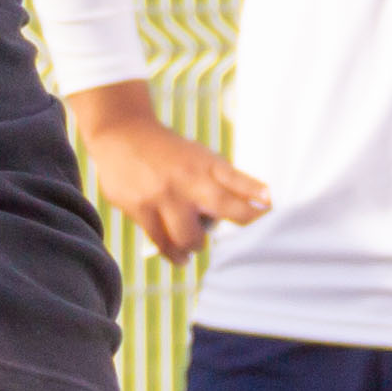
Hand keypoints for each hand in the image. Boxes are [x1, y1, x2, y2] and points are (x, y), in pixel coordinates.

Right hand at [70, 95, 270, 264]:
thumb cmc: (168, 153)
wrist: (120, 134)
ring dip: (195, 246)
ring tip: (194, 247)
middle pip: (222, 206)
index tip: (270, 206)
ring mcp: (162, 194)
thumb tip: (255, 207)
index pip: (238, 180)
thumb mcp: (198, 157)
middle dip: (239, 221)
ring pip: (188, 237)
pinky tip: (180, 256)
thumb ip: (221, 181)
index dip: (256, 195)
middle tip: (244, 238)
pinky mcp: (139, 208)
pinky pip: (161, 242)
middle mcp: (186, 177)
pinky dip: (173, 253)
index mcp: (204, 163)